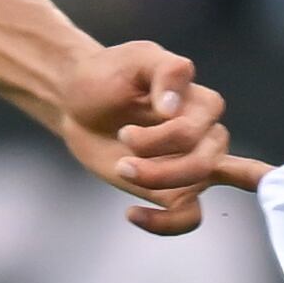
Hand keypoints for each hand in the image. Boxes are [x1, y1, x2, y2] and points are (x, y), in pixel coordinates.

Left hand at [60, 40, 235, 235]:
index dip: (166, 133)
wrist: (77, 103)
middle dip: (159, 161)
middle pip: (204, 161)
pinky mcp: (172, 191)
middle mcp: (206, 136)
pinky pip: (189, 218)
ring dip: (156, 181)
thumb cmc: (109, 75)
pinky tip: (132, 213)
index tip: (130, 123)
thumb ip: (166, 71)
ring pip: (198, 186)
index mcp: (203, 103)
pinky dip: (164, 224)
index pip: (201, 128)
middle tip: (121, 140)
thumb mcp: (136, 58)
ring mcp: (191, 166)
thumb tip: (173, 107)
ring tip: (121, 167)